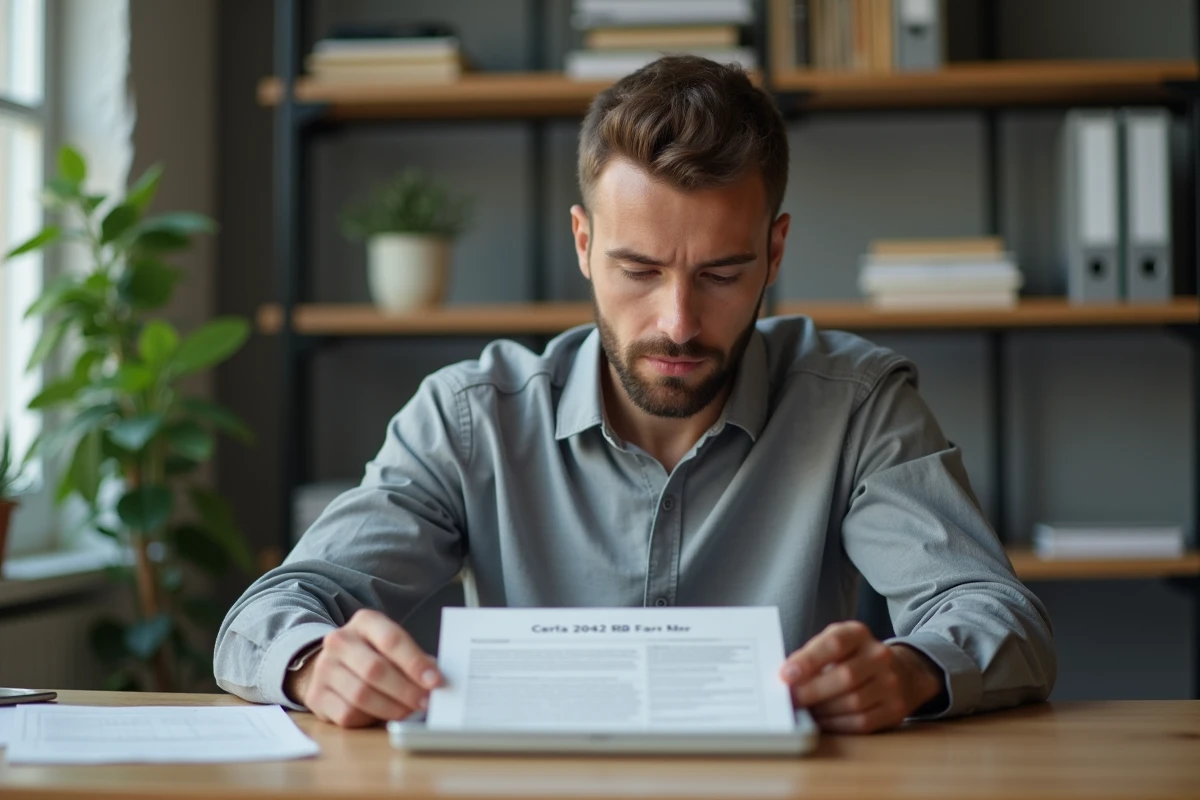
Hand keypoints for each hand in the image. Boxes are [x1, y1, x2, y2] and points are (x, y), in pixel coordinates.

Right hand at [287, 609, 442, 727]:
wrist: (332, 664)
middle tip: (426, 703)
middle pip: (375, 669)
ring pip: (361, 695)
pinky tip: (383, 717)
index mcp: (365, 622)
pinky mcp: (316, 696)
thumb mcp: (392, 647)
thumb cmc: (373, 655)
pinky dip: (370, 719)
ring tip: (409, 712)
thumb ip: (414, 660)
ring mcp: (324, 668)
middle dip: (406, 690)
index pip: (392, 640)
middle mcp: (340, 641)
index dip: (415, 662)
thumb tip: (437, 680)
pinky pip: (347, 714)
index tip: (435, 680)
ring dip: (391, 708)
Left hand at [779, 621, 943, 733]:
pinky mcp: (895, 709)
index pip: (835, 643)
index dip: (808, 660)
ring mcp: (891, 683)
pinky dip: (837, 724)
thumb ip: (812, 656)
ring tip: (804, 712)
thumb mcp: (835, 644)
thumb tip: (785, 679)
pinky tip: (823, 721)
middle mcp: (879, 656)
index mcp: (859, 634)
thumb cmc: (854, 658)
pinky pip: (861, 722)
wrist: (902, 672)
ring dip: (823, 711)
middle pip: (844, 676)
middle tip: (789, 701)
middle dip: (811, 692)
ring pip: (852, 703)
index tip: (785, 675)